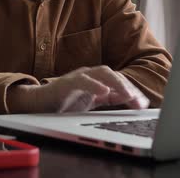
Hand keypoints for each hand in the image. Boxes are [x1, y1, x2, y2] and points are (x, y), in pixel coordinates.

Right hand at [7, 66, 149, 112]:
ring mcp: (77, 78)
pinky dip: (94, 86)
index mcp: (95, 81)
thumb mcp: (90, 104)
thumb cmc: (62, 104)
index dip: (132, 91)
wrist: (36, 106)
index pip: (117, 82)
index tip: (143, 104)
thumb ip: (107, 100)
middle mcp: (88, 76)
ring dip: (117, 83)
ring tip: (128, 94)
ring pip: (101, 73)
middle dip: (128, 86)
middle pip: (112, 74)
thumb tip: (129, 101)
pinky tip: (104, 92)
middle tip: (139, 102)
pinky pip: (82, 81)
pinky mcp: (65, 84)